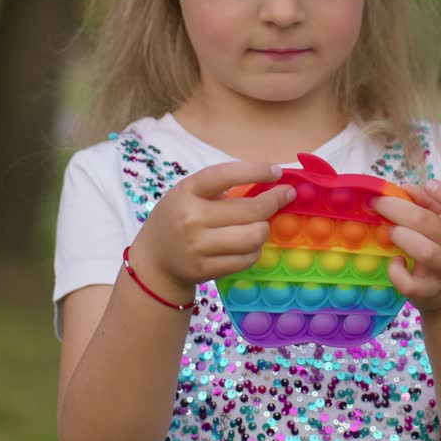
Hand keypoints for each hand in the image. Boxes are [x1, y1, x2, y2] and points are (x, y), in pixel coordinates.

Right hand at [129, 162, 295, 303]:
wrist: (155, 260)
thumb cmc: (178, 217)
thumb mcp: (189, 193)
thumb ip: (222, 188)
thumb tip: (271, 184)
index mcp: (187, 191)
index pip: (226, 174)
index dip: (256, 171)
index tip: (277, 172)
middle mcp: (192, 218)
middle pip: (251, 211)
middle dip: (275, 201)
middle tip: (285, 196)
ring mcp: (199, 247)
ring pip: (254, 237)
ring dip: (264, 229)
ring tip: (260, 224)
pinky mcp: (207, 269)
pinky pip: (247, 259)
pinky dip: (255, 250)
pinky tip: (249, 244)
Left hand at [373, 179, 440, 316]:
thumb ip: (428, 203)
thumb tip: (404, 188)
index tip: (429, 184)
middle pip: (429, 223)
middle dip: (398, 208)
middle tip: (379, 204)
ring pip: (425, 252)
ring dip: (402, 236)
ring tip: (390, 232)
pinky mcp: (429, 292)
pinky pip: (410, 285)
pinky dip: (397, 273)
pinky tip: (395, 263)